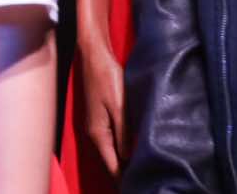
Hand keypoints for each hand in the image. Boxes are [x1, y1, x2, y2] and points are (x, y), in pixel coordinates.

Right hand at [77, 38, 125, 175]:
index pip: (112, 164)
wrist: (95, 56)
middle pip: (110, 160)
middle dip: (123, 172)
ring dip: (122, 161)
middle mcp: (95, 132)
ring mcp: (97, 124)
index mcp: (99, 132)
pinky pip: (111, 140)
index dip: (123, 178)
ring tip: (138, 172)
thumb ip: (123, 133)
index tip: (136, 186)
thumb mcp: (119, 107)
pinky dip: (120, 149)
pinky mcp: (101, 116)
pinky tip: (130, 151)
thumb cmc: (107, 78)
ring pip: (111, 151)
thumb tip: (127, 158)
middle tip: (142, 181)